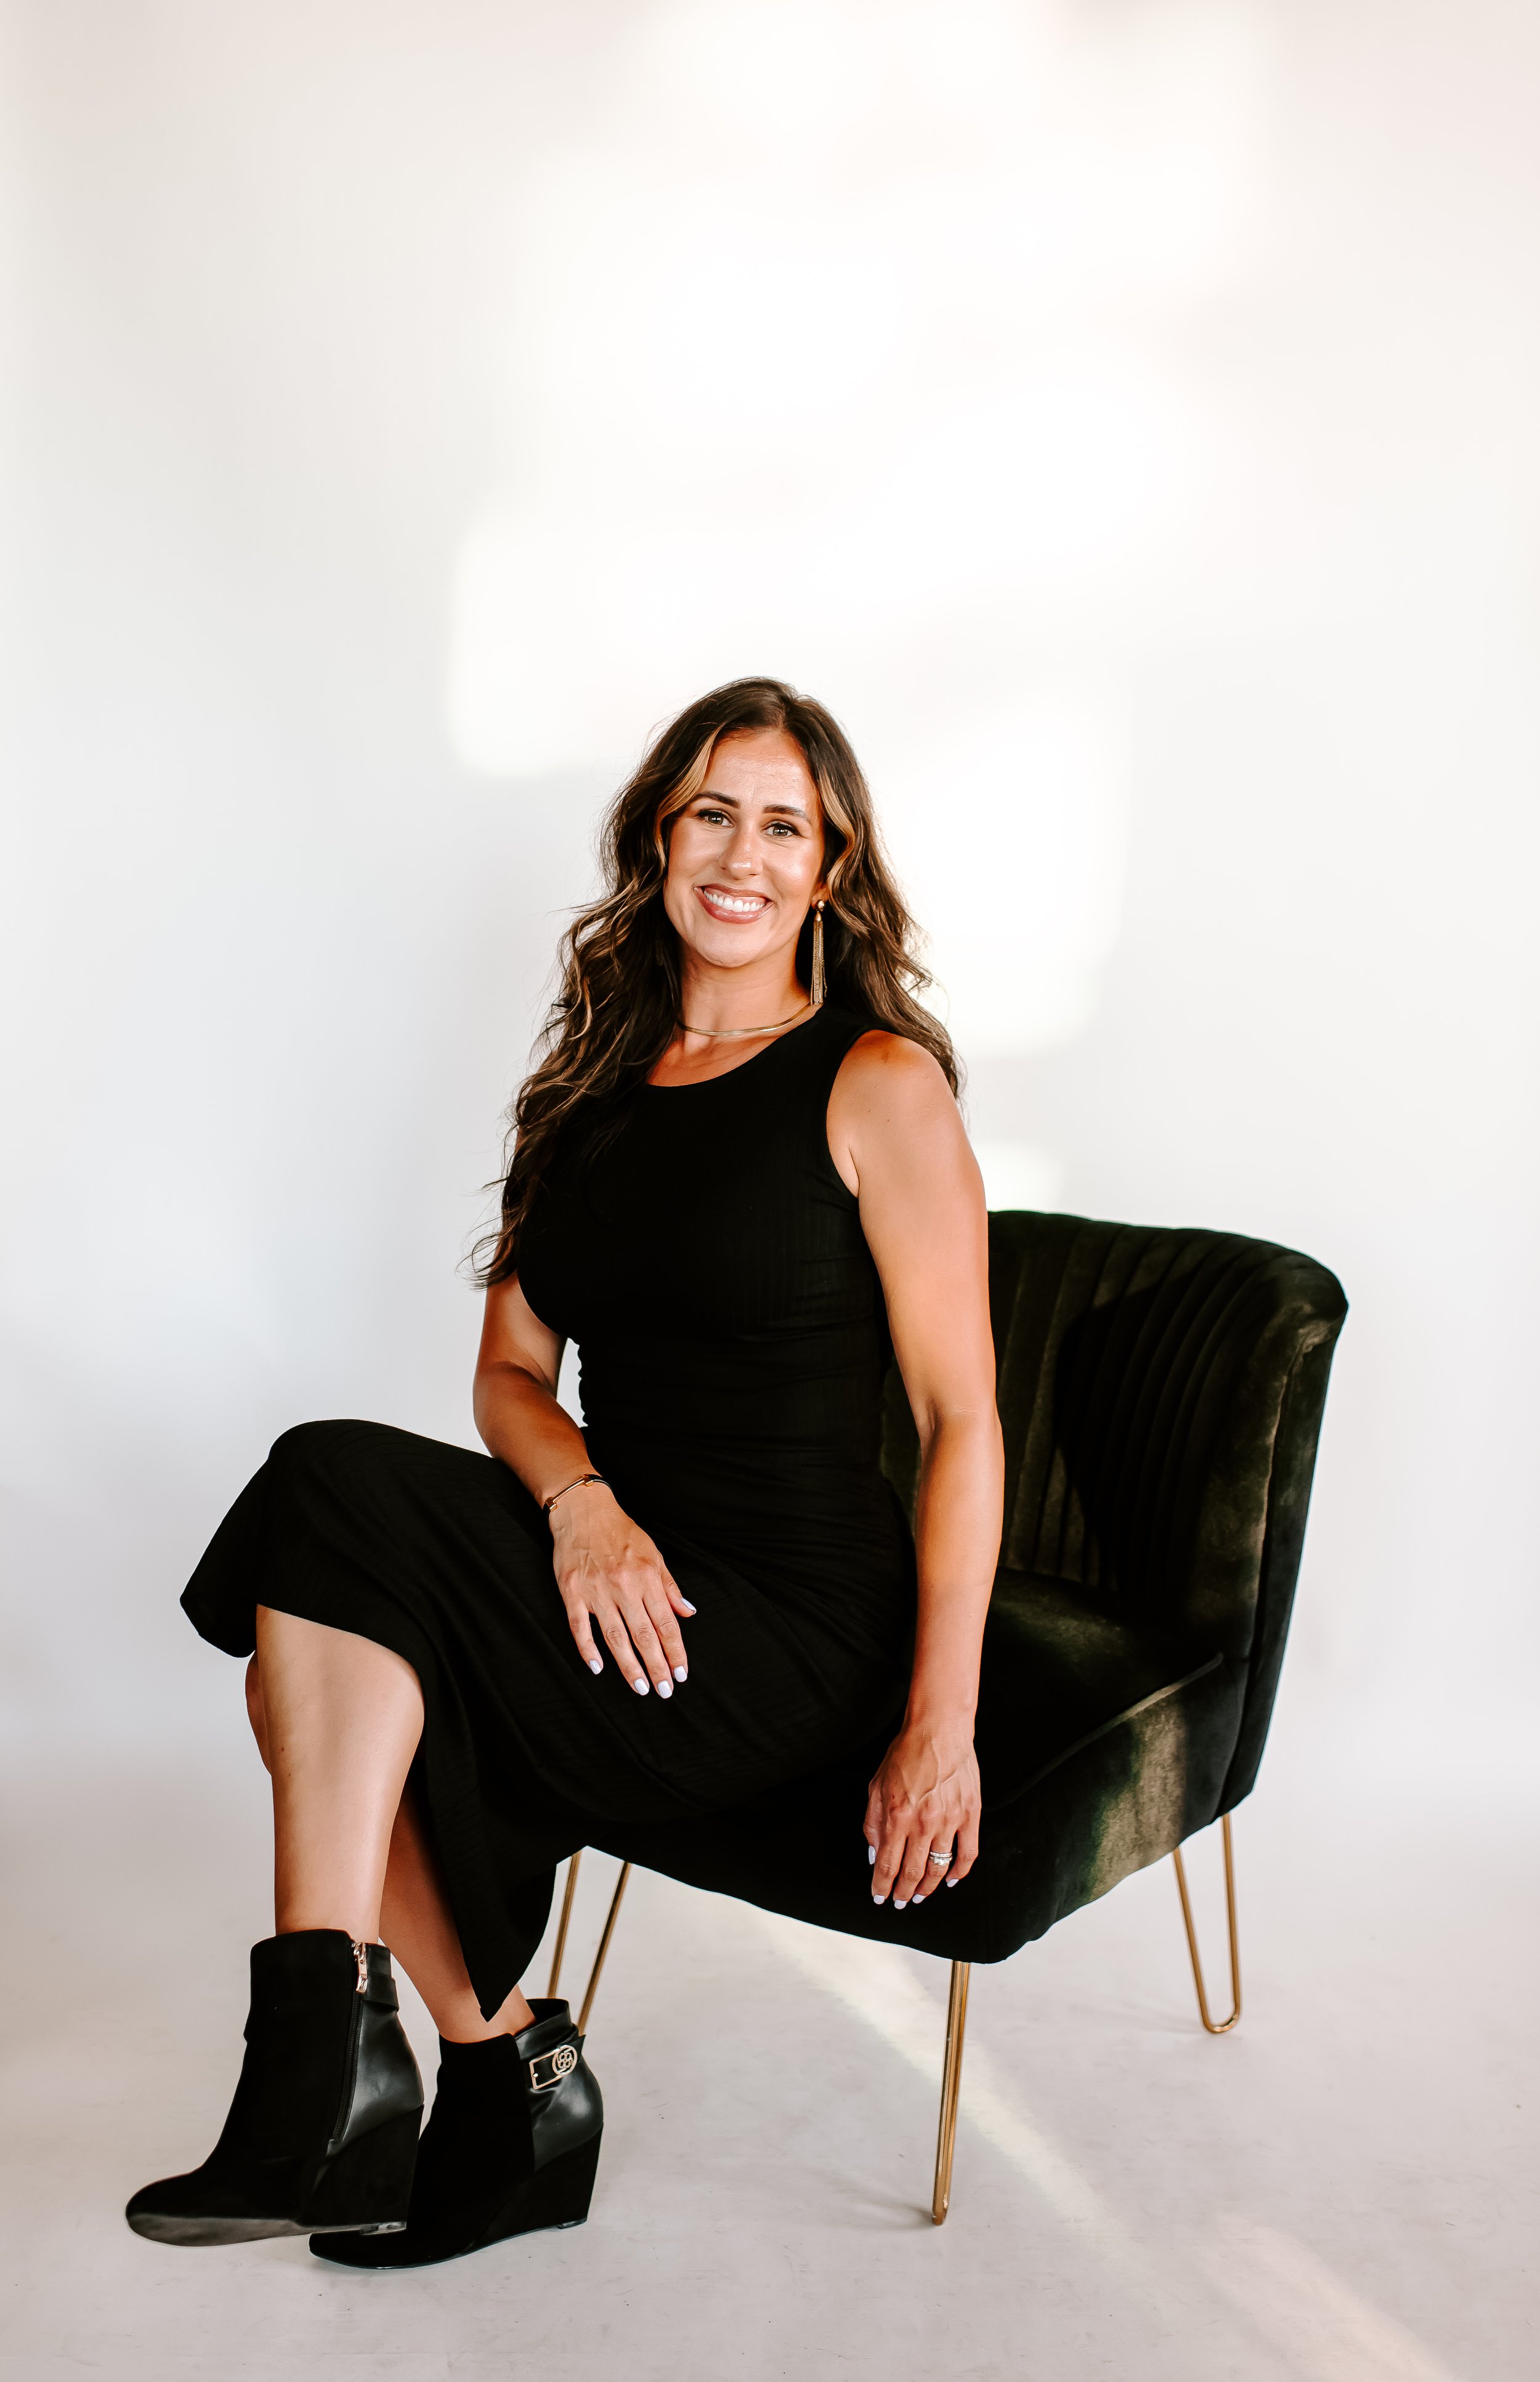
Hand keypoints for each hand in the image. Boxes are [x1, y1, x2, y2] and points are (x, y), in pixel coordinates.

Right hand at [549, 1483, 694, 1697]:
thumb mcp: (653, 1554)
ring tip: (640, 1687)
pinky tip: (598, 1668)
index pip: (666, 1623)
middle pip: (644, 1635)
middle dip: (656, 1666)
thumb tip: (688, 1613)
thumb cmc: (621, 1533)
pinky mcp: (572, 1592)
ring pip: (615, 1637)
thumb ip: (670, 1587)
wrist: (584, 1510)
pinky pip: (580, 1627)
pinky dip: (588, 1649)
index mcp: (647, 1578)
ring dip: (628, 1665)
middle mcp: (624, 1586)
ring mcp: (596, 1591)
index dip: (675, 1651)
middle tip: (664, 1691)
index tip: (681, 1674)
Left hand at [864, 1721, 980, 1907]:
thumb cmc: (905, 1754)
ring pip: (938, 1868)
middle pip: (912, 1873)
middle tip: (899, 1902)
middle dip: (903, 1893)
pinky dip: (960, 1873)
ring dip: (928, 1888)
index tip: (880, 1897)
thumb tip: (875, 1856)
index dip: (882, 1887)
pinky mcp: (970, 1814)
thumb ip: (873, 1824)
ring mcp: (949, 1820)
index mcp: (897, 1815)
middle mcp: (923, 1822)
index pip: (887, 1866)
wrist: (938, 1730)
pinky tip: (951, 1880)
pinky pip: (967, 1854)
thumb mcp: (876, 1786)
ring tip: (920, 1896)